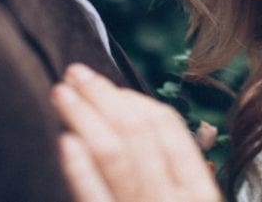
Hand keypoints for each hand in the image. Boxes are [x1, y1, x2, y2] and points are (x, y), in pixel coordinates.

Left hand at [52, 64, 223, 201]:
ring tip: (62, 93)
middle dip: (103, 95)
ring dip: (84, 115)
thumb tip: (183, 127)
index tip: (108, 86)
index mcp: (199, 190)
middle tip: (75, 73)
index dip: (135, 99)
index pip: (168, 127)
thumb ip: (182, 174)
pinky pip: (93, 196)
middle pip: (136, 130)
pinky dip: (79, 167)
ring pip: (112, 153)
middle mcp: (173, 199)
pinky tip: (66, 141)